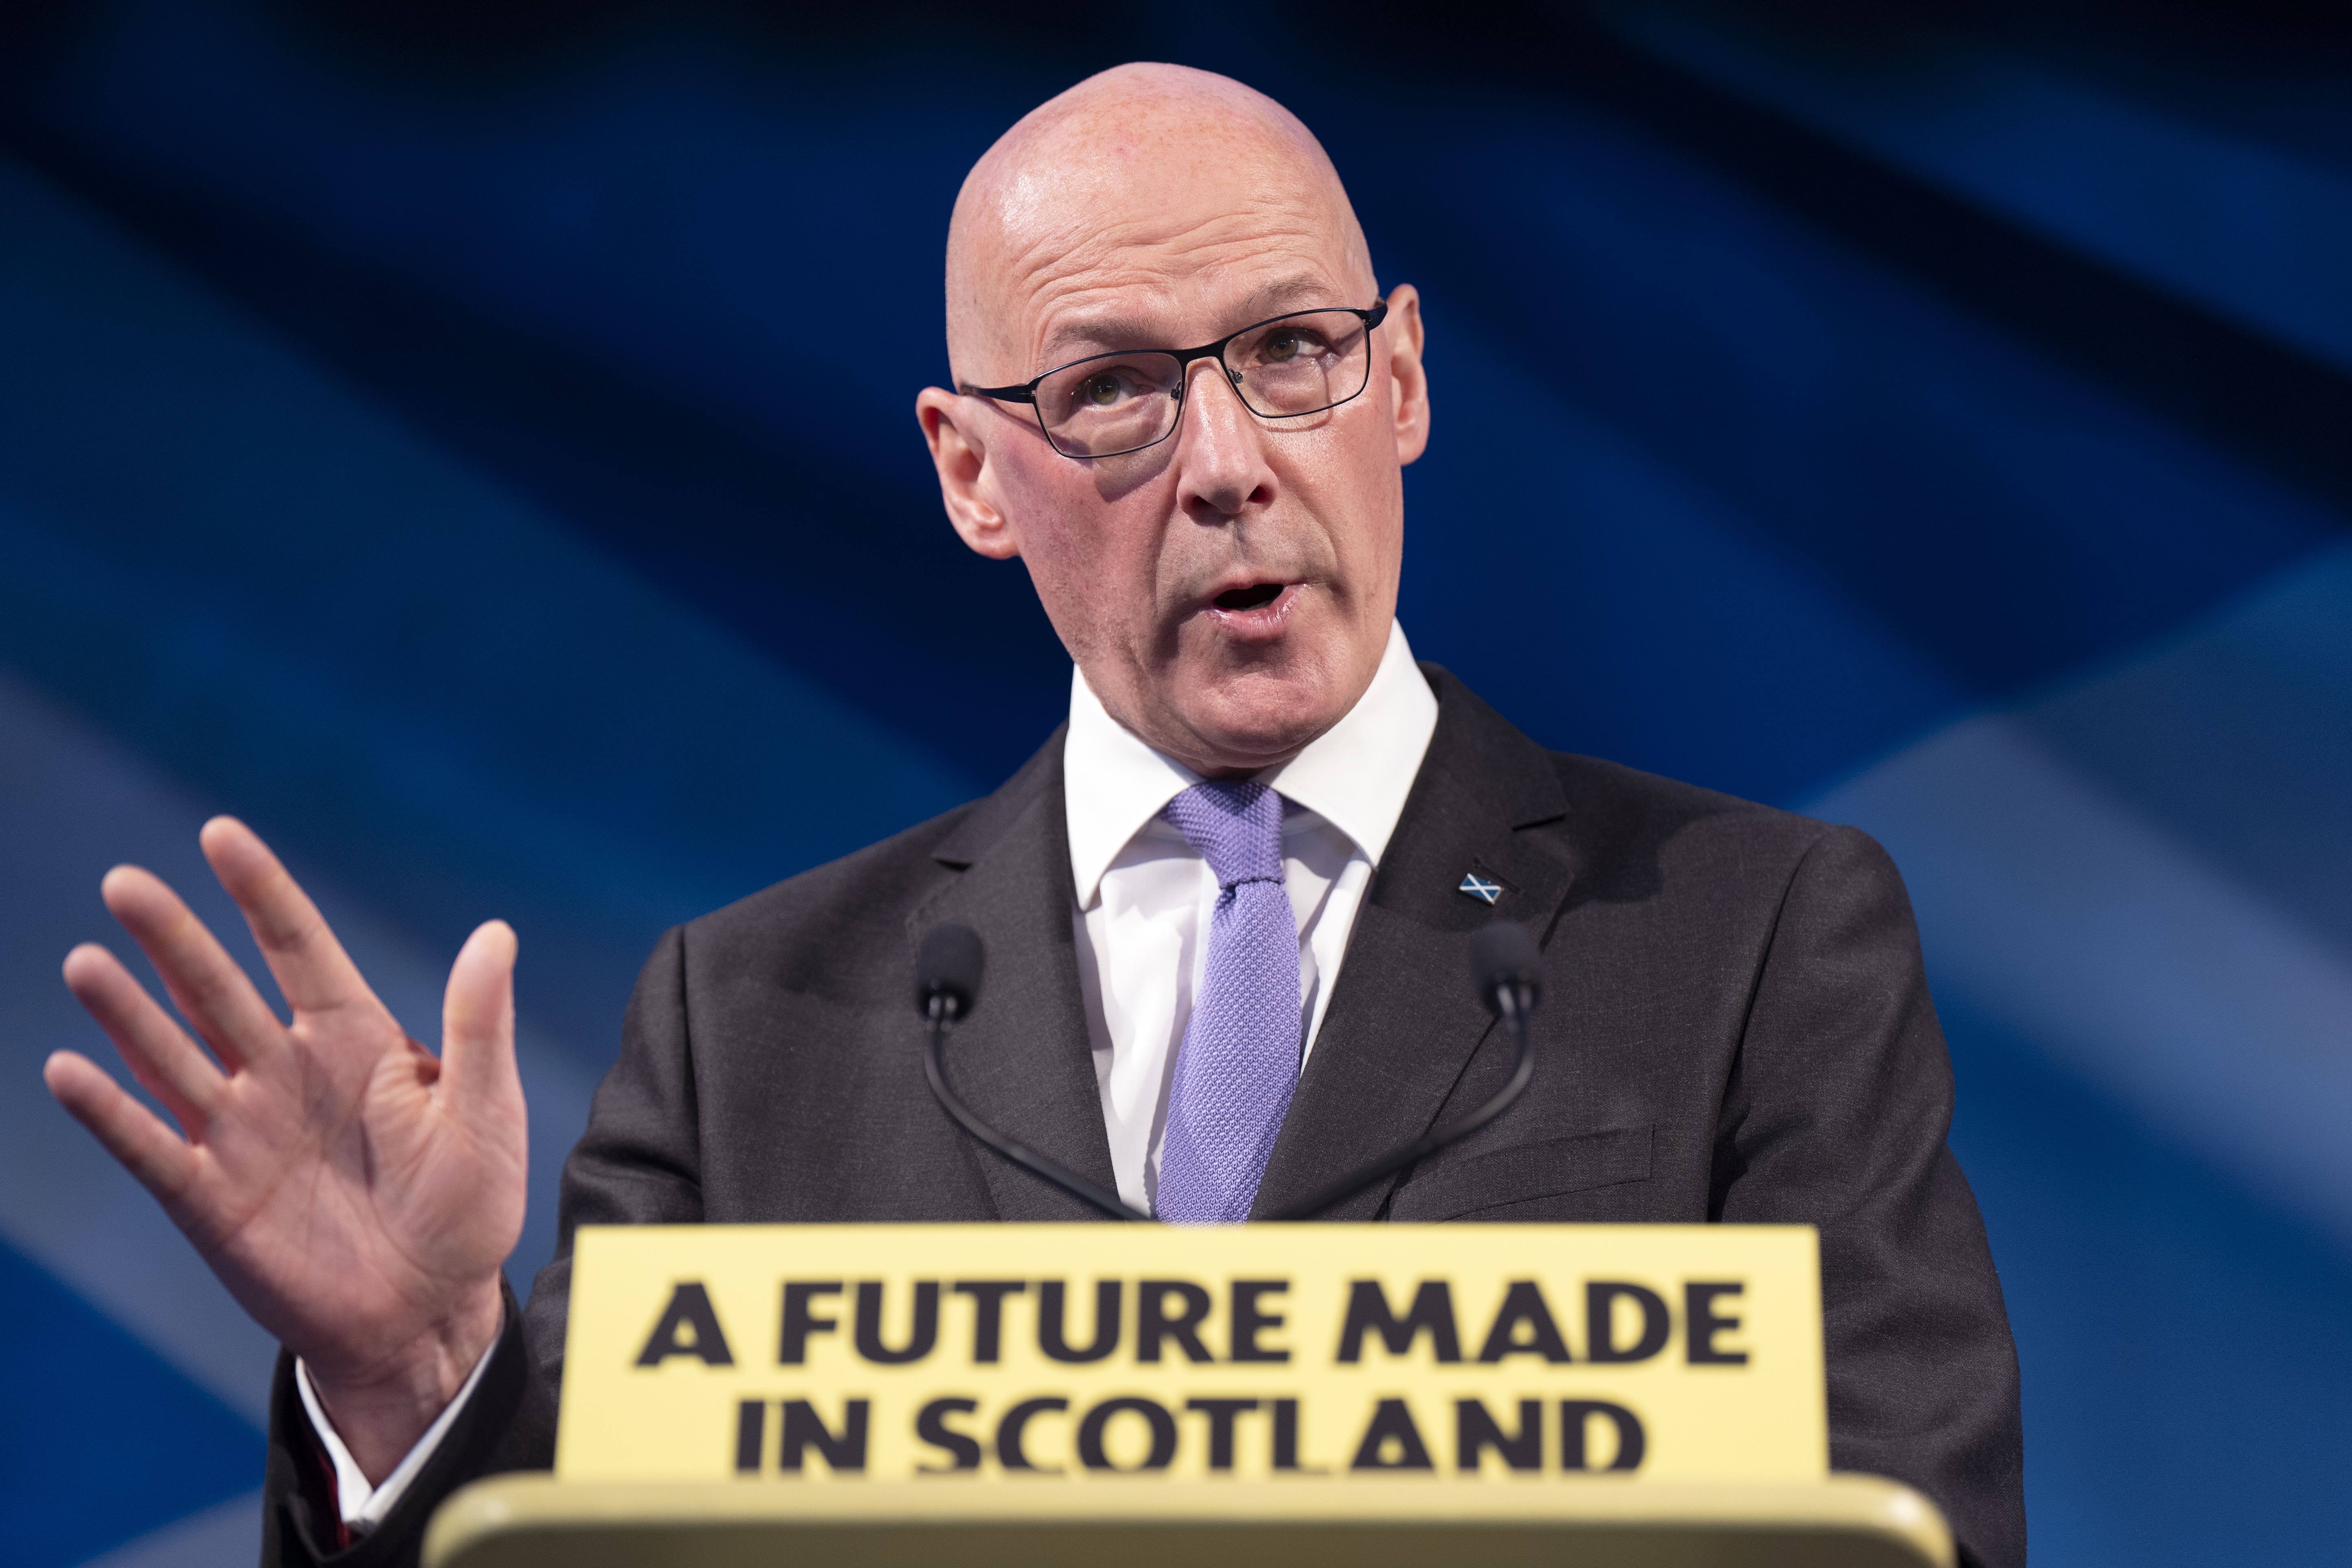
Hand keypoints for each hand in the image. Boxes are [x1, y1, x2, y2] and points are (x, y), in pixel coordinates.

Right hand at [43, 817, 527, 1480]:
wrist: (430, 1311)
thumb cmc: (469, 1209)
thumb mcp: (486, 1111)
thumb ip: (479, 1025)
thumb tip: (496, 932)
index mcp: (356, 1042)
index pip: (297, 948)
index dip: (260, 891)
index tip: (219, 833)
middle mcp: (288, 1074)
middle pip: (219, 988)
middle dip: (174, 936)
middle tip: (127, 882)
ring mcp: (243, 1133)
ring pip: (173, 1055)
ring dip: (128, 1011)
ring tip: (87, 960)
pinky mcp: (211, 1197)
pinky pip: (150, 1144)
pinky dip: (109, 1109)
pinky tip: (68, 1069)